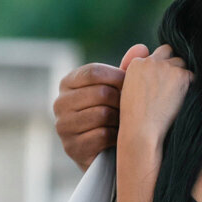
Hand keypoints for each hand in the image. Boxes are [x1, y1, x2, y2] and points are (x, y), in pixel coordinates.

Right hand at [53, 44, 148, 170]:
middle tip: (131, 109)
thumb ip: (127, 69)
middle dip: (122, 101)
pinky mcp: (71, 147)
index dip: (118, 78)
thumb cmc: (112, 115)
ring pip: (102, 114)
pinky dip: (115, 138)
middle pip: (100, 93)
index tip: (132, 86)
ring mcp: (62, 126)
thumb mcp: (117, 90)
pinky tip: (117, 139)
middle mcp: (59, 103)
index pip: (94, 72)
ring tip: (124, 123)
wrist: (105, 153)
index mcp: (67, 83)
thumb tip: (141, 48)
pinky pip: (102, 135)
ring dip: (120, 120)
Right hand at [117, 44, 193, 151]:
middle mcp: (151, 61)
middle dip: (172, 65)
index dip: (160, 68)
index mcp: (137, 63)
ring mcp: (167, 67)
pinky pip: (193, 76)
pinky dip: (190, 86)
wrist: (142, 130)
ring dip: (182, 75)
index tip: (160, 84)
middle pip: (170, 53)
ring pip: (182, 63)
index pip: (156, 55)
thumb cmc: (135, 116)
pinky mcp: (181, 76)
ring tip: (175, 95)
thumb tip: (146, 48)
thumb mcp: (129, 89)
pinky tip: (181, 99)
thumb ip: (139, 70)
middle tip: (172, 86)